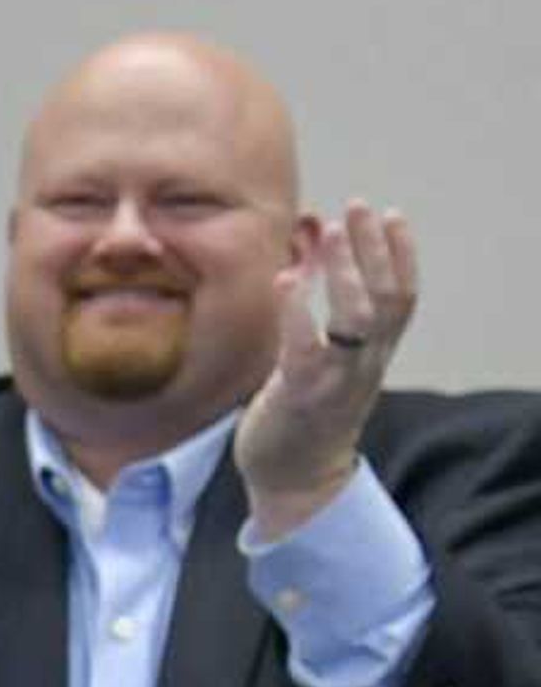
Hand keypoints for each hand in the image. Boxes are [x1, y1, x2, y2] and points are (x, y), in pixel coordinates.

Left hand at [238, 200, 415, 539]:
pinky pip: (306, 348)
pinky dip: (297, 311)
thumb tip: (306, 253)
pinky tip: (286, 279)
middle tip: (357, 208)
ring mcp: (336, 380)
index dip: (401, 255)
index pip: (401, 298)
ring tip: (329, 232)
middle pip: (386, 299)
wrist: (296, 478)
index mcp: (375, 355)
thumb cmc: (303, 411)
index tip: (390, 215)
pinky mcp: (301, 395)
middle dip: (374, 249)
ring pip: (358, 320)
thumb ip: (317, 311)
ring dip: (346, 272)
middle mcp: (365, 364)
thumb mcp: (320, 357)